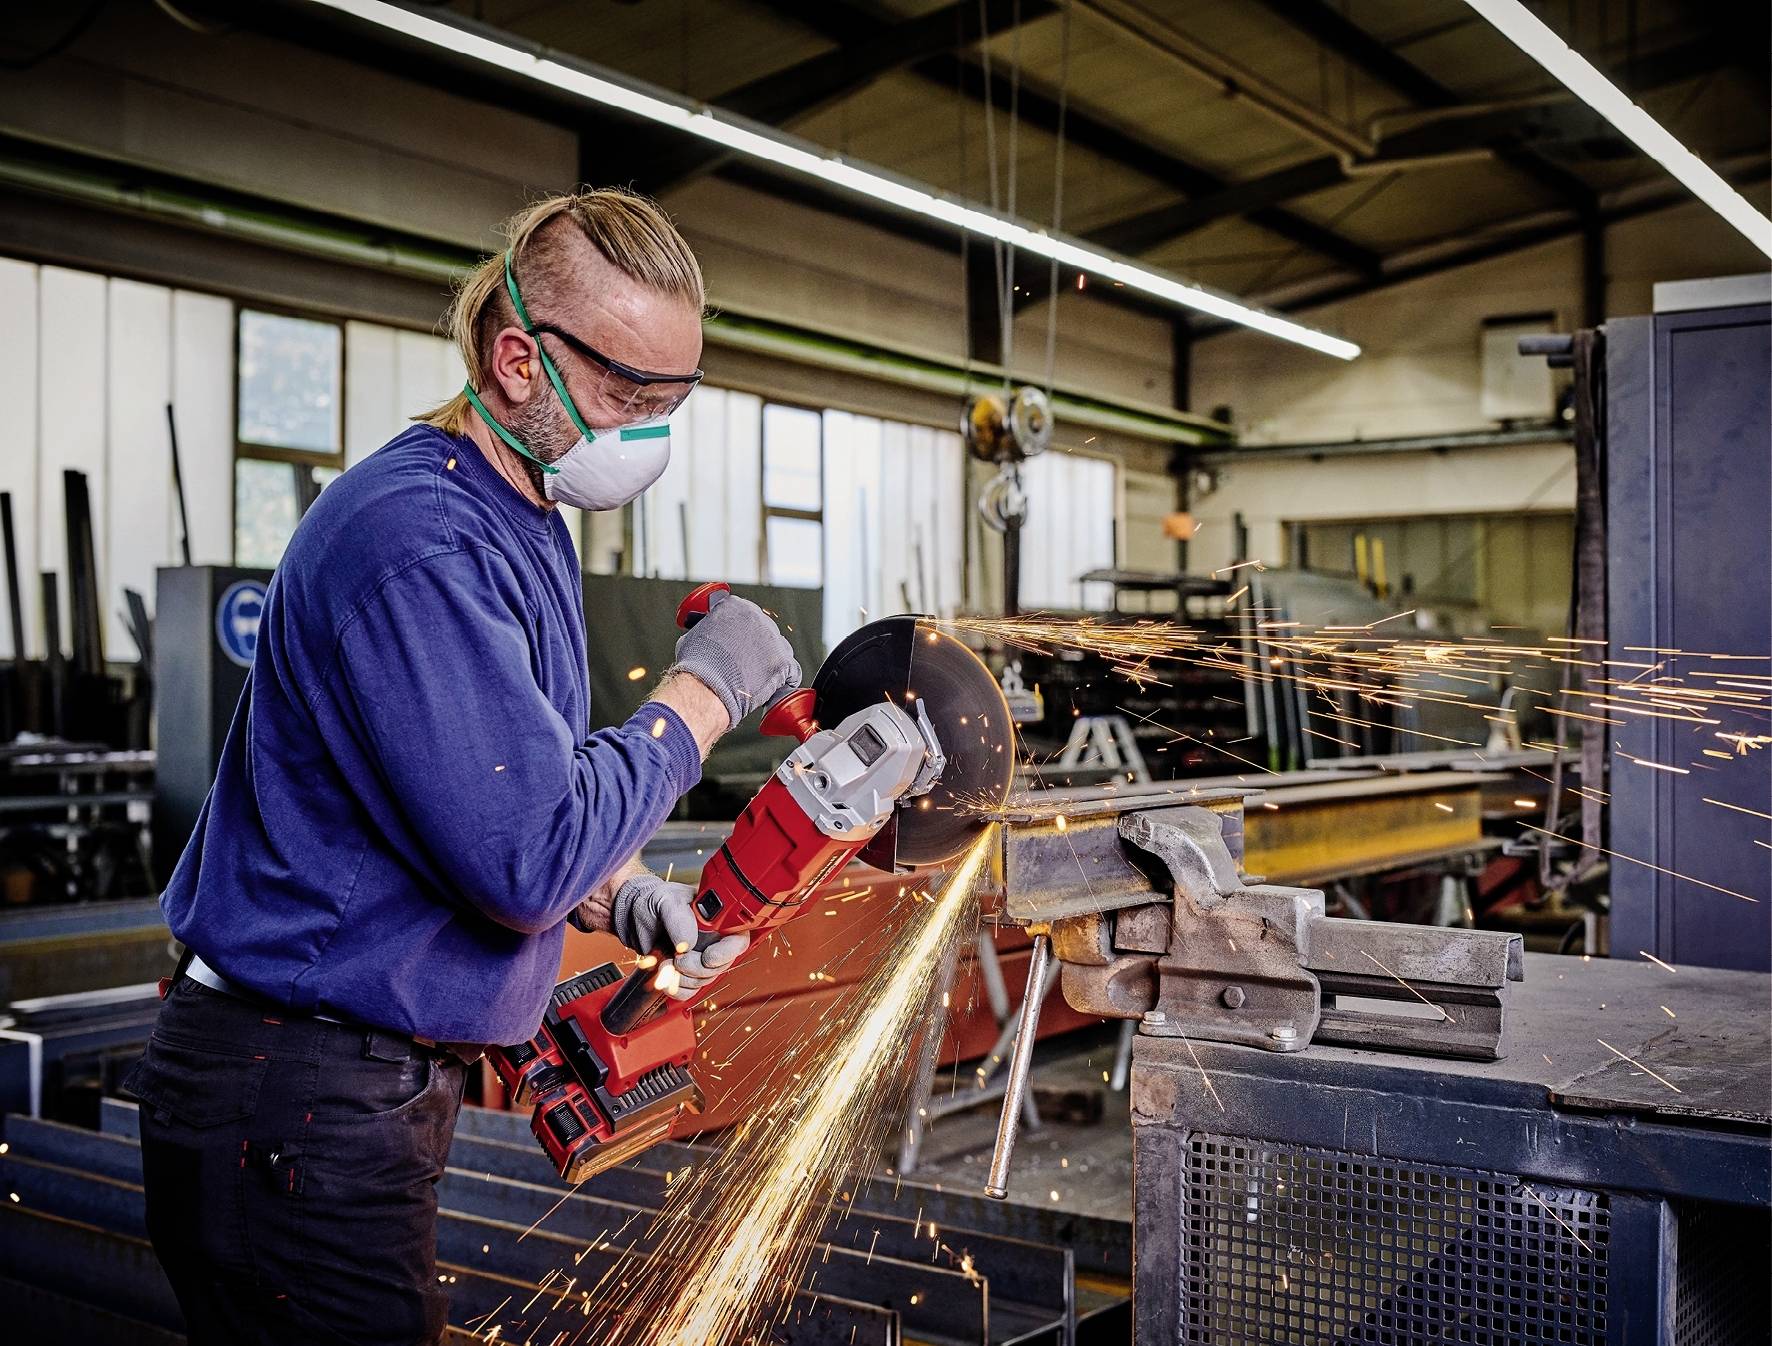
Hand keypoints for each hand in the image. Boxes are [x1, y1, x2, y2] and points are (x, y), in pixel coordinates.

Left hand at [610, 873, 750, 999]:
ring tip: (665, 963)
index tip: (707, 957)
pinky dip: (675, 988)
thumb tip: (689, 943)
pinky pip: (688, 991)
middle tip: (677, 959)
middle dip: (696, 968)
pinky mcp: (684, 974)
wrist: (630, 915)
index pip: (738, 941)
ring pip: (703, 982)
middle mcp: (712, 940)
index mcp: (717, 920)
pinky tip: (665, 976)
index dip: (726, 953)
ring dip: (682, 978)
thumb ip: (680, 919)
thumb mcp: (666, 901)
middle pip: (720, 967)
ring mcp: (698, 958)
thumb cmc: (652, 901)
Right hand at [668, 590, 799, 728]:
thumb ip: (707, 629)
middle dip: (758, 646)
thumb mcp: (694, 635)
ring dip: (772, 661)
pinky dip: (785, 679)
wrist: (706, 686)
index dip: (744, 631)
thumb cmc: (697, 665)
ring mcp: (773, 640)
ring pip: (780, 649)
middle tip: (747, 662)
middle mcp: (758, 618)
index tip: (740, 641)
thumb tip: (707, 634)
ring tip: (758, 677)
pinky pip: (792, 670)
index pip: (747, 615)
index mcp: (736, 606)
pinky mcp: (783, 663)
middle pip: (765, 632)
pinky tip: (777, 686)